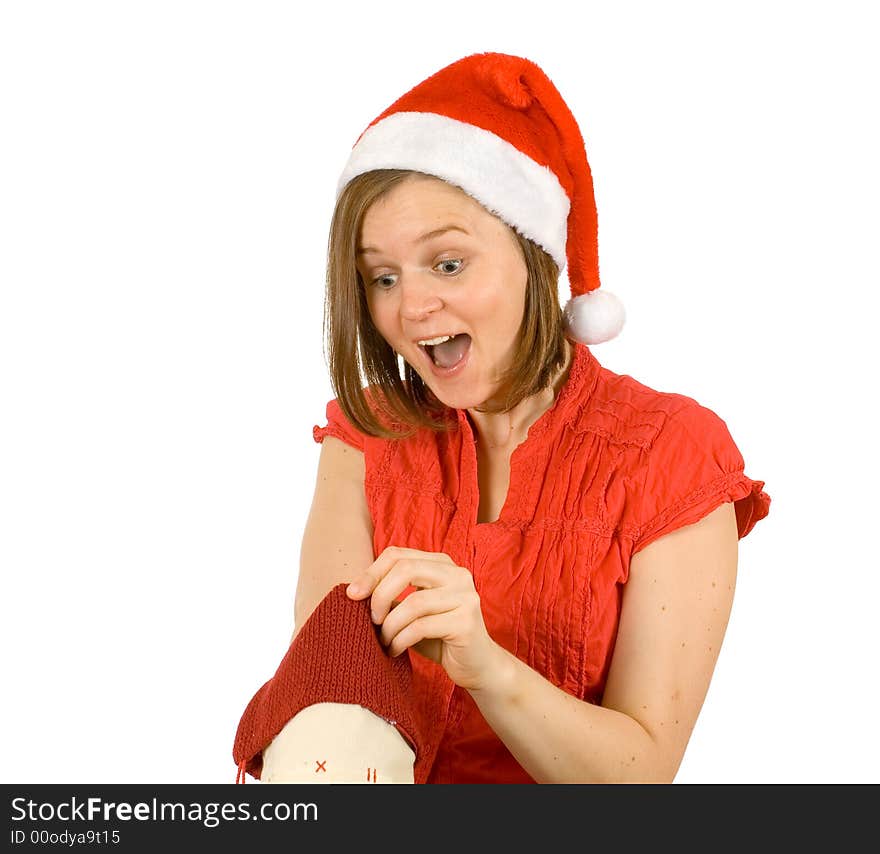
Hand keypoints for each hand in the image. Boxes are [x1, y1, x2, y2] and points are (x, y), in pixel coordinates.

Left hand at [346, 546, 497, 690]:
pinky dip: (400, 640)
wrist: (477, 665)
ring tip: (383, 640)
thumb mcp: (412, 611)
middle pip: (406, 569)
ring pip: (413, 602)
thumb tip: (355, 590)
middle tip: (371, 620)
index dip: (371, 572)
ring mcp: (466, 596)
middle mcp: (457, 574)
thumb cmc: (438, 636)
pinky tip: (394, 650)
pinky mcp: (466, 622)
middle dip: (380, 595)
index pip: (398, 555)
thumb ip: (393, 596)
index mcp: (442, 564)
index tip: (352, 594)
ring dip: (390, 625)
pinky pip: (422, 627)